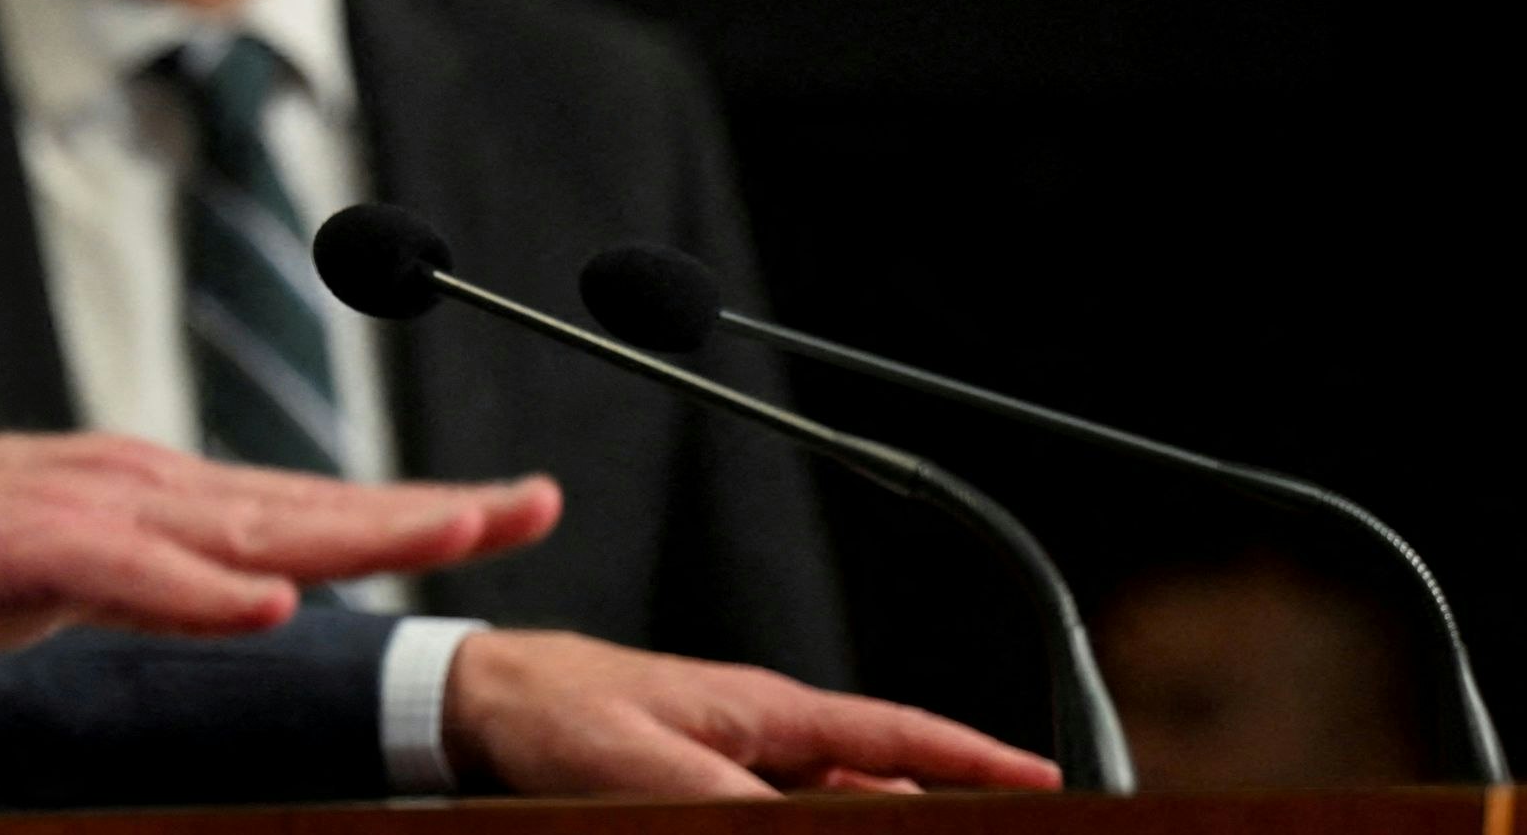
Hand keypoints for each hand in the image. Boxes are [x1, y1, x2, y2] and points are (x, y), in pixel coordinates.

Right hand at [0, 426, 558, 656]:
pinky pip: (138, 574)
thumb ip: (167, 572)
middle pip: (313, 501)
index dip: (417, 507)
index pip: (313, 503)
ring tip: (455, 530)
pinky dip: (209, 589)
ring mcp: (97, 510)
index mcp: (162, 493)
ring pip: (251, 522)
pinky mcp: (38, 548)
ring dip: (359, 529)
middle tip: (533, 504)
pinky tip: (274, 599)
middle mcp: (148, 485)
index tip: (510, 505)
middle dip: (431, 507)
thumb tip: (252, 590)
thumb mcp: (78, 565)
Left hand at [441, 629, 1062, 797]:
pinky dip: (813, 828)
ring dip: (880, 824)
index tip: (1045, 777)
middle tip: (1001, 824)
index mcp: (767, 710)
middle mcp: (765, 735)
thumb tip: (812, 824)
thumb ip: (731, 804)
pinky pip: (776, 817)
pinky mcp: (702, 791)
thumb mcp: (648, 766)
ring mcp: (737, 764)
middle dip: (941, 810)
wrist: (482, 703)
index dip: (973, 756)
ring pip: (833, 807)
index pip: (896, 735)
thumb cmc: (555, 712)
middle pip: (880, 783)